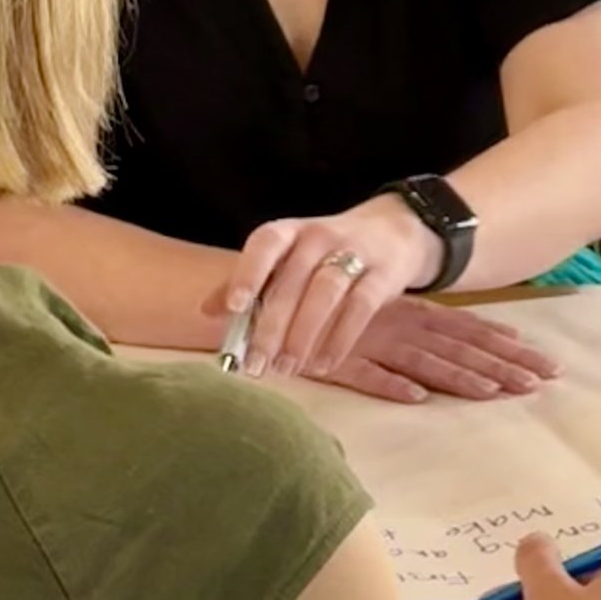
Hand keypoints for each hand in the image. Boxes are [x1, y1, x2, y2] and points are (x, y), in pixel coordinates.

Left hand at [209, 197, 554, 395]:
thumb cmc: (327, 252)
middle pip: (293, 280)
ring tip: (287, 369)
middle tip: (254, 365)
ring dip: (303, 334)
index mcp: (292, 231)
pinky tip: (324, 365)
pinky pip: (361, 307)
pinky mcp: (384, 274)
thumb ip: (251, 281)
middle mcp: (321, 236)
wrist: (396, 231)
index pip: (266, 243)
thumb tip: (204, 311)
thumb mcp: (291, 257)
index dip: (248, 272)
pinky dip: (340, 339)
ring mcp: (356, 252)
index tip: (234, 307)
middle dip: (271, 326)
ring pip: (325, 293)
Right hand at [325, 295, 562, 407]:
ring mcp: (368, 343)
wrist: (262, 301)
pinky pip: (366, 375)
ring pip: (422, 362)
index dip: (499, 344)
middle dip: (501, 364)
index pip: (463, 330)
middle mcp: (396, 327)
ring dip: (459, 377)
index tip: (535, 357)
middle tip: (542, 379)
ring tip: (495, 391)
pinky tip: (417, 396)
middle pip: (457, 348)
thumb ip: (406, 341)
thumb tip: (440, 367)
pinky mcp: (333, 362)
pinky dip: (391, 383)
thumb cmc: (321, 315)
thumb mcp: (372, 324)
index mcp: (407, 315)